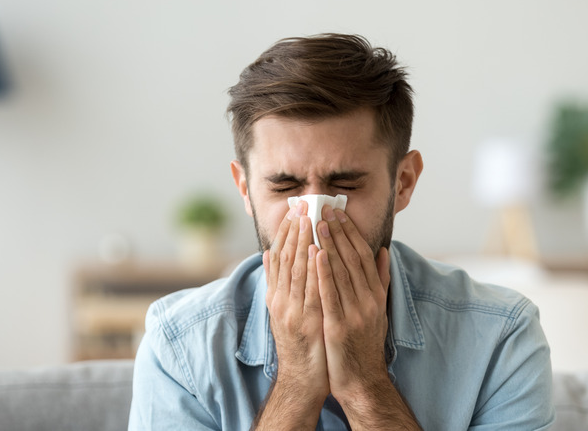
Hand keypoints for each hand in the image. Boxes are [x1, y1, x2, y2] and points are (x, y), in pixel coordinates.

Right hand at [255, 202, 327, 427]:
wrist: (302, 381)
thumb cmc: (299, 346)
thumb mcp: (283, 312)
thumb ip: (277, 284)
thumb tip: (269, 255)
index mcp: (277, 297)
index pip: (280, 258)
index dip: (286, 233)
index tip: (294, 211)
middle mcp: (281, 302)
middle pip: (286, 260)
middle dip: (294, 231)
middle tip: (302, 206)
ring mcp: (292, 312)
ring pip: (297, 271)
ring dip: (303, 243)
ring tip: (309, 219)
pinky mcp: (307, 323)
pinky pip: (311, 291)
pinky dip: (313, 270)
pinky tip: (318, 251)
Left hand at [314, 205, 390, 399]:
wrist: (361, 381)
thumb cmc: (365, 344)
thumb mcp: (378, 309)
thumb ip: (380, 280)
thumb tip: (384, 251)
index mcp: (376, 294)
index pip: (363, 255)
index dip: (350, 232)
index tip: (338, 212)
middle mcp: (368, 300)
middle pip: (352, 258)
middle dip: (337, 231)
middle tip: (324, 208)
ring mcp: (355, 313)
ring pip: (341, 272)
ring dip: (329, 245)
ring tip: (317, 222)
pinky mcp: (340, 327)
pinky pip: (330, 295)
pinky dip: (323, 273)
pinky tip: (315, 255)